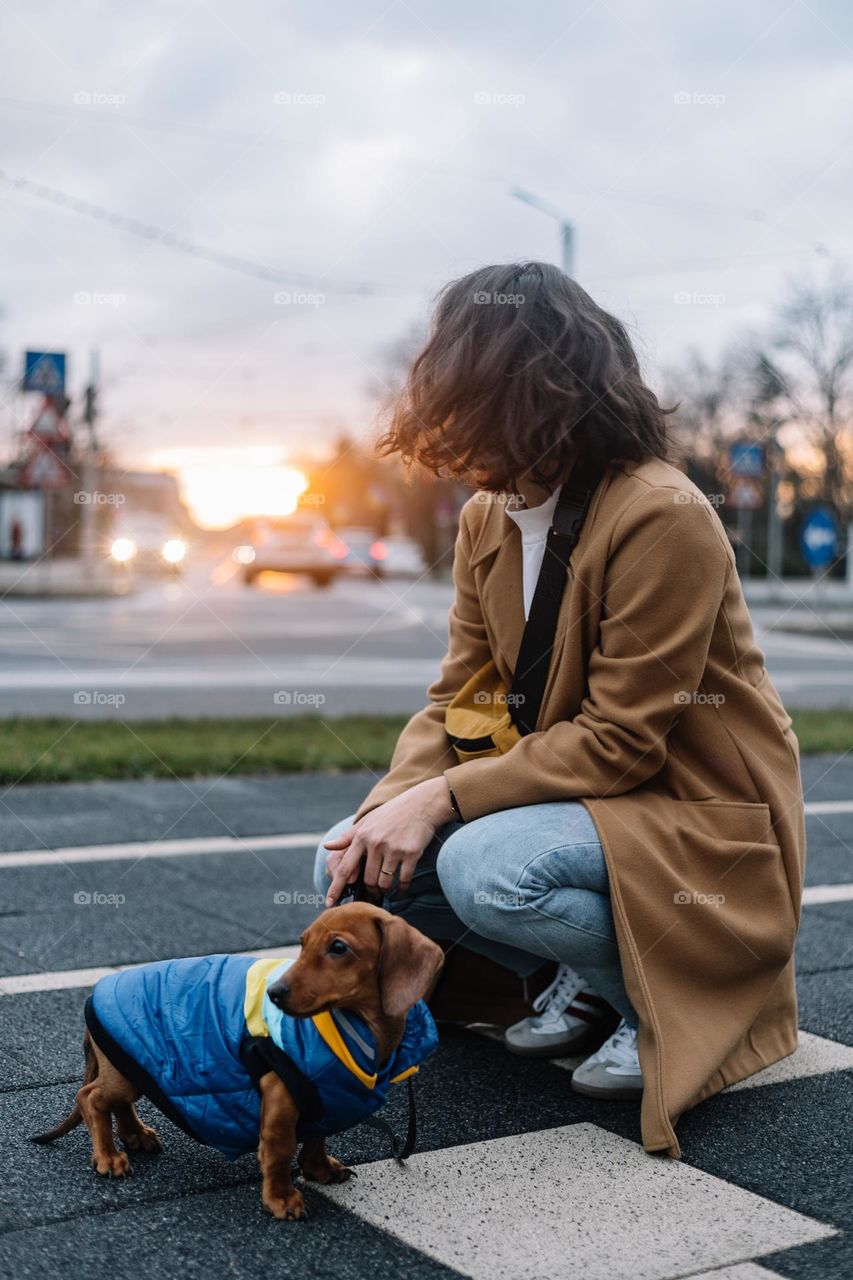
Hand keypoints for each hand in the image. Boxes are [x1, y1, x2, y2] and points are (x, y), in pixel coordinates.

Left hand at [323, 777, 455, 905]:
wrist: (422, 804)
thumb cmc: (392, 813)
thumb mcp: (367, 821)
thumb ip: (347, 837)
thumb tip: (327, 846)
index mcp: (362, 836)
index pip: (345, 868)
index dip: (336, 888)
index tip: (329, 903)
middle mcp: (376, 843)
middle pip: (368, 880)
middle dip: (370, 891)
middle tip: (373, 893)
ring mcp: (394, 849)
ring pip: (384, 883)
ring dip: (385, 890)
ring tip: (386, 890)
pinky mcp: (411, 853)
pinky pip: (403, 880)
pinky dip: (402, 888)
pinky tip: (401, 888)